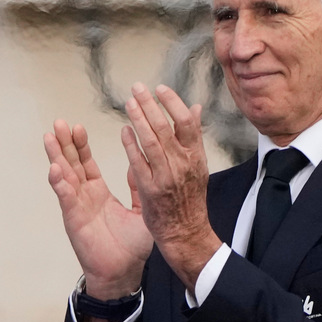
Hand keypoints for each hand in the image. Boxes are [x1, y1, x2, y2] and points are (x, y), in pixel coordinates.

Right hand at [44, 119, 152, 301]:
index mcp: (98, 193)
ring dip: (56, 157)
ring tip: (49, 137)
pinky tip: (55, 168)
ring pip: (64, 177)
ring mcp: (77, 207)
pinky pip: (66, 198)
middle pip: (71, 165)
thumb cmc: (131, 247)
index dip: (81, 145)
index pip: (86, 164)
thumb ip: (138, 187)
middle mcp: (84, 197)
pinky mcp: (74, 220)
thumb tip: (139, 164)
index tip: (77, 127)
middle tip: (59, 123)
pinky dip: (60, 184)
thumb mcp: (140, 210)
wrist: (124, 271)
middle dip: (64, 144)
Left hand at [121, 84, 217, 289]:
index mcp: (196, 156)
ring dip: (139, 119)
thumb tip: (195, 107)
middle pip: (167, 127)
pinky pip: (138, 162)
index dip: (172, 102)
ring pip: (152, 141)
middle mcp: (183, 164)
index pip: (187, 121)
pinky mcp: (151, 190)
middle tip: (138, 88)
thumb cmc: (189, 198)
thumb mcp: (198, 165)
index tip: (159, 89)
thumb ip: (192, 136)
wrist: (185, 233)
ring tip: (129, 103)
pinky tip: (123, 131)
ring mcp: (166, 177)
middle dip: (151, 105)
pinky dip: (130, 145)